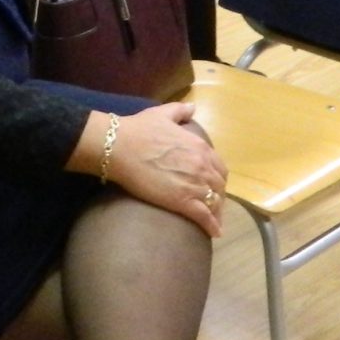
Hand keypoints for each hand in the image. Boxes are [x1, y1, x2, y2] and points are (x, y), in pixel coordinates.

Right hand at [96, 104, 227, 238]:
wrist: (120, 147)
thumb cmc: (138, 129)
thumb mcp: (162, 113)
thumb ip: (180, 111)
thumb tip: (192, 107)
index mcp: (200, 147)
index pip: (219, 167)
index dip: (217, 178)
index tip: (212, 184)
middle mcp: (203, 166)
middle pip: (219, 186)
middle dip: (218, 196)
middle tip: (212, 204)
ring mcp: (194, 185)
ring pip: (214, 202)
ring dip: (216, 212)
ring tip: (213, 221)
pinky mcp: (183, 202)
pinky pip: (204, 217)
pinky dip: (212, 226)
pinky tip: (214, 232)